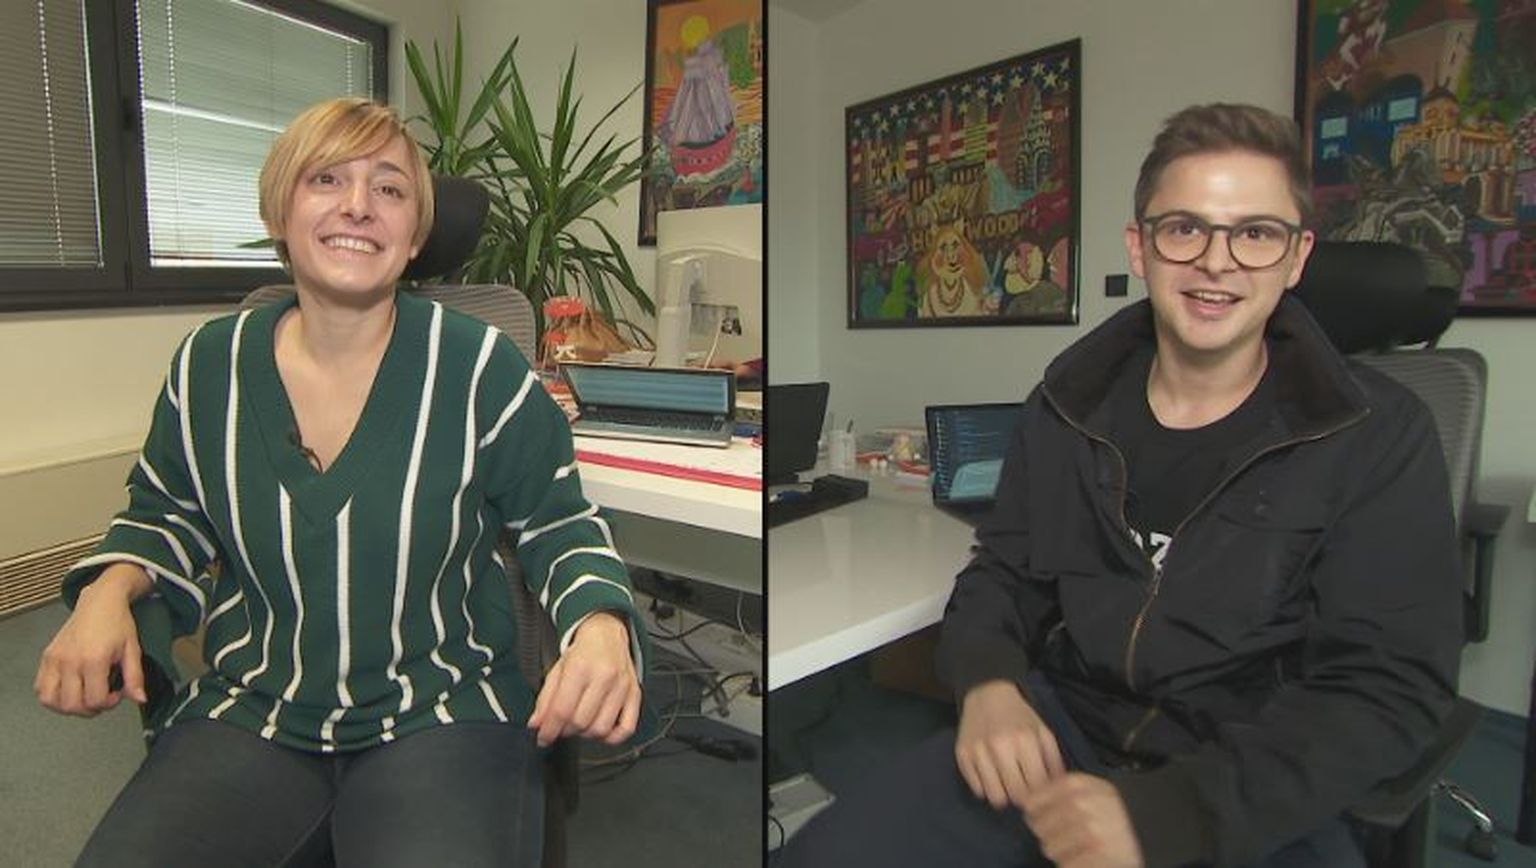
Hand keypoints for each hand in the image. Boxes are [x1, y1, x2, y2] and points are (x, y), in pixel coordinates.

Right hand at [35, 565, 152, 715]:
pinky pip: (40, 688)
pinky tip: (69, 690)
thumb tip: (140, 700)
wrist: (100, 601)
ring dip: (68, 707)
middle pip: (71, 705)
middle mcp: (70, 661)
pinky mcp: (46, 657)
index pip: (94, 701)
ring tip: (84, 696)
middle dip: (90, 709)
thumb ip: (135, 678)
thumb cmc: (117, 623)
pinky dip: (52, 696)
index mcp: (94, 659)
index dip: (109, 704)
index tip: (117, 693)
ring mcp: (54, 659)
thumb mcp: (133, 650)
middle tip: (102, 697)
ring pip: (50, 701)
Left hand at [527, 611, 640, 746]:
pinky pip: (627, 728)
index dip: (549, 730)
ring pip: (601, 729)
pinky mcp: (635, 694)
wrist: (607, 635)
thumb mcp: (557, 669)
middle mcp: (604, 677)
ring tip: (580, 725)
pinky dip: (612, 737)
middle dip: (565, 730)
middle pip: (580, 722)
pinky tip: (601, 730)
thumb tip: (537, 724)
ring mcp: (622, 686)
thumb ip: (545, 699)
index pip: (562, 710)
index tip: (543, 737)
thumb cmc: (582, 652)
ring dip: (586, 734)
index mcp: (580, 667)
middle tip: (561, 726)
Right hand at [955, 679, 1066, 809]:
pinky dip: (987, 788)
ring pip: (995, 797)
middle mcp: (1000, 747)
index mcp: (1024, 740)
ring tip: (1007, 785)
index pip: (1037, 786)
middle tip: (1024, 790)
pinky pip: (977, 790)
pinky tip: (992, 777)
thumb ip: (1053, 761)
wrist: (986, 695)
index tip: (1041, 793)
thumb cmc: (1019, 717)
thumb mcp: (1042, 732)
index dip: (1042, 794)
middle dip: (1024, 797)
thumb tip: (1059, 790)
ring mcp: (978, 752)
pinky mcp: (962, 756)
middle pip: (1017, 795)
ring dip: (1004, 796)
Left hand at [1023, 773, 1143, 867]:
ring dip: (1061, 852)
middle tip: (1067, 836)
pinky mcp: (1098, 856)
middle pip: (1038, 826)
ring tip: (1080, 848)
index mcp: (1079, 786)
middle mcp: (1081, 806)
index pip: (1034, 801)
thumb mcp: (1094, 789)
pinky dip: (1072, 865)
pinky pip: (1065, 866)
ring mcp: (1089, 832)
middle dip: (1049, 834)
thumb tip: (1026, 803)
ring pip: (1049, 848)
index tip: (1042, 817)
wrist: (1156, 829)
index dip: (1036, 812)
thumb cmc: (1118, 812)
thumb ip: (1063, 791)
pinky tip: (1086, 859)